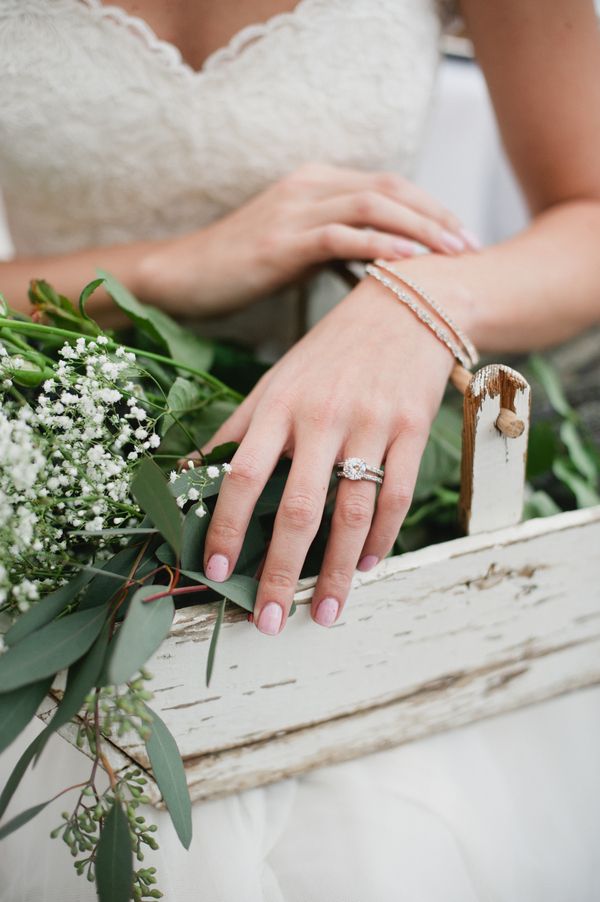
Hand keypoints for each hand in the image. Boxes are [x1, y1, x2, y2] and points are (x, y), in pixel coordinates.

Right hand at [136, 163, 478, 315]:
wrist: (183, 275)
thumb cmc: (240, 266)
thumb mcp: (296, 247)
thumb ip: (336, 243)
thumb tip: (379, 265)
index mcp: (316, 182)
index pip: (388, 185)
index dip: (430, 206)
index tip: (462, 235)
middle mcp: (310, 185)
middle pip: (390, 189)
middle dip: (437, 215)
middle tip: (472, 244)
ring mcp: (295, 210)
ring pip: (373, 206)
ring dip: (420, 228)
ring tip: (454, 252)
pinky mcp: (282, 241)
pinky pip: (341, 236)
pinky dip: (379, 246)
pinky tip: (408, 260)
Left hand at [199, 262, 464, 633]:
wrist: (405, 308)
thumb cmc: (330, 352)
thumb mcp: (277, 380)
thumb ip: (239, 429)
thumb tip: (195, 475)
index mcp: (278, 404)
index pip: (241, 475)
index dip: (224, 526)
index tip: (216, 570)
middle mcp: (321, 416)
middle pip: (296, 508)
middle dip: (281, 572)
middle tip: (269, 620)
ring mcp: (370, 424)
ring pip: (351, 512)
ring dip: (338, 571)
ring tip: (326, 612)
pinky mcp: (412, 429)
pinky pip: (396, 496)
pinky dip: (382, 537)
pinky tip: (369, 564)